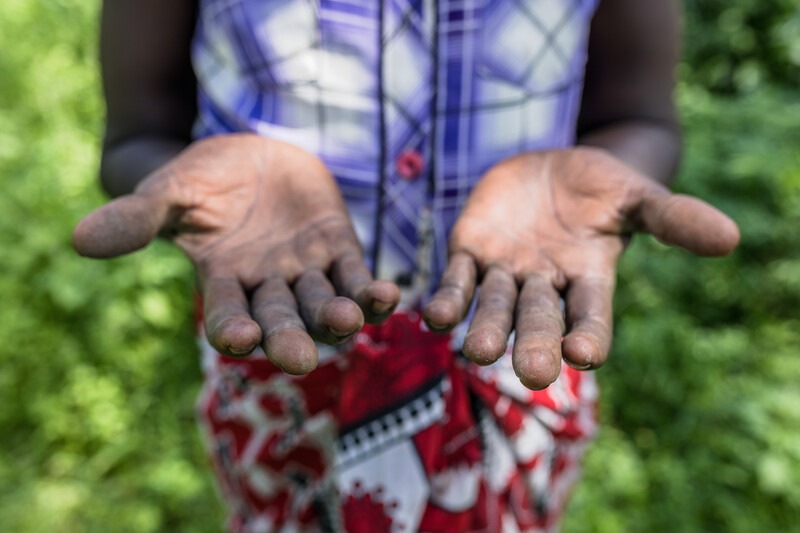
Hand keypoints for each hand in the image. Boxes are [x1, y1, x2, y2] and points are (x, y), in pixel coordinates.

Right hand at [73, 134, 399, 373]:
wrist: (253, 157)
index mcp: (224, 281)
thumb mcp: (170, 192)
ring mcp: (306, 272)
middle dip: (289, 339)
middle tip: (299, 359)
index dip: (231, 328)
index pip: (226, 314)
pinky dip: (371, 291)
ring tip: (347, 321)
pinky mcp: (338, 250)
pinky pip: (357, 277)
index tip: (236, 340)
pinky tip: (388, 297)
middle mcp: (267, 287)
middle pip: (280, 321)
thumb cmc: (204, 178)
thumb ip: (138, 217)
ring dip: (337, 316)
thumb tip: (79, 239)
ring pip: (323, 304)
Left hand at [423, 147, 738, 388]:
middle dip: (533, 344)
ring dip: (483, 330)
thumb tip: (731, 237)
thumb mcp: (637, 195)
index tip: (585, 356)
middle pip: (538, 320)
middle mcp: (544, 284)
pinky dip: (446, 298)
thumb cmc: (602, 186)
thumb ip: (673, 218)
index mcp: (587, 277)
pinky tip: (433, 316)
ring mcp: (505, 271)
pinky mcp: (470, 251)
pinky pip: (455, 279)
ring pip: (492, 306)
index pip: (591, 315)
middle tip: (531, 373)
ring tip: (475, 351)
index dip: (589, 335)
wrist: (552, 167)